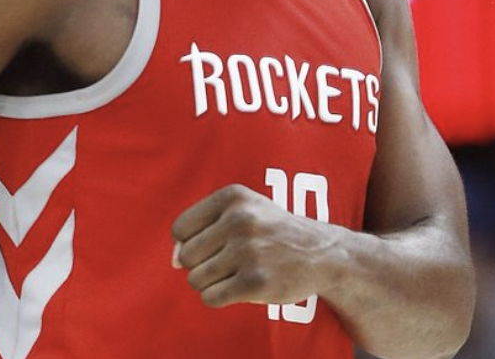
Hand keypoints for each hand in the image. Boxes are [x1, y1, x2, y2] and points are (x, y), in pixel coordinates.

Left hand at [171, 183, 331, 307]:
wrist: (321, 253)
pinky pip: (210, 297)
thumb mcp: (242, 210)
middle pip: (186, 256)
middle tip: (226, 263)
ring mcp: (248, 251)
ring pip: (196, 279)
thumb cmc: (271, 231)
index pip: (180, 228)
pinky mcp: (255, 283)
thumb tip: (173, 259)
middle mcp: (239, 220)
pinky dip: (218, 297)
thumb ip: (202, 227)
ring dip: (209, 283)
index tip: (210, 246)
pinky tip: (237, 288)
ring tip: (233, 274)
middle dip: (200, 265)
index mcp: (232, 197)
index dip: (188, 243)